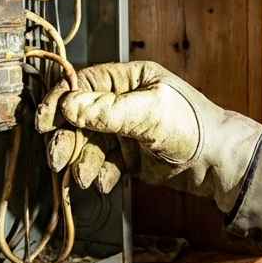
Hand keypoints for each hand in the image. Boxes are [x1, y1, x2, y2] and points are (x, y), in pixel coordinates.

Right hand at [35, 61, 261, 212]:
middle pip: (79, 117)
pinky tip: (106, 183)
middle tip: (59, 160)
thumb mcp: (151, 113)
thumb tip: (69, 105)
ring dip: (82, 162)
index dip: (59, 102)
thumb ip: (109, 111)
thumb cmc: (193, 127)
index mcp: (129, 79)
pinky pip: (102, 163)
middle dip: (67, 139)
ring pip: (88, 144)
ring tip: (87, 178)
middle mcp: (123, 102)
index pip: (82, 85)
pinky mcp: (128, 155)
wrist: (217, 164)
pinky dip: (99, 175)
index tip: (44, 122)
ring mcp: (124, 129)